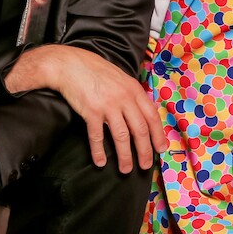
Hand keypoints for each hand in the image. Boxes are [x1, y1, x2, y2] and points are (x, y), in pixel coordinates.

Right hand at [6, 45, 166, 172]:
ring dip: (125, 156)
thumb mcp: (122, 79)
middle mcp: (124, 98)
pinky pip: (97, 136)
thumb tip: (144, 112)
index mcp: (134, 90)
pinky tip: (100, 162)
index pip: (152, 116)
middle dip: (145, 150)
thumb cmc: (97, 72)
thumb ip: (133, 95)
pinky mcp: (91, 111)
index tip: (161, 149)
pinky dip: (99, 151)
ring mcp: (108, 105)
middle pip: (140, 129)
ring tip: (126, 169)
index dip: (158, 134)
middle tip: (146, 165)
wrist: (71, 65)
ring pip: (122, 136)